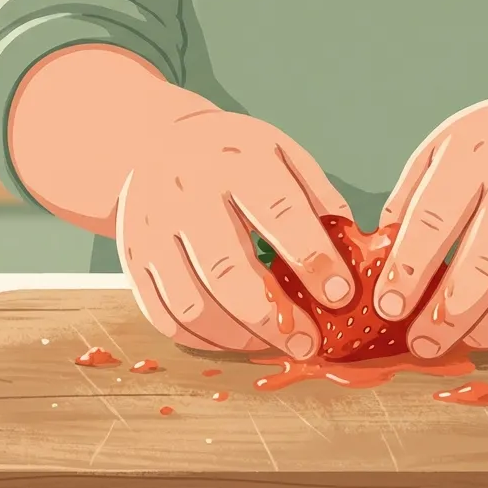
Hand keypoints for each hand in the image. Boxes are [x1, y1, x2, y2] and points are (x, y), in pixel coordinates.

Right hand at [117, 108, 355, 359]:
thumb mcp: (281, 153)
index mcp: (233, 159)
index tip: (342, 295)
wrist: (156, 143)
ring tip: (274, 343)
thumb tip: (355, 252)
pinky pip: (165, 316)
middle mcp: (184, 193)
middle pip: (227, 271)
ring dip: (239, 337)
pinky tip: (237, 338)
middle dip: (275, 318)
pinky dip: (203, 339)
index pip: (278, 213)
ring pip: (192, 304)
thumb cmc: (234, 156)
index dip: (313, 259)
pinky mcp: (132, 260)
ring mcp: (150, 229)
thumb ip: (318, 197)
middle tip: (309, 344)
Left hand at [373, 88, 487, 357]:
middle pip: (483, 267)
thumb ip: (410, 196)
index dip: (409, 271)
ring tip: (464, 341)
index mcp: (480, 150)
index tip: (388, 307)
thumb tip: (380, 258)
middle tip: (420, 343)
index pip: (436, 220)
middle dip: (445, 318)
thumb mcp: (445, 147)